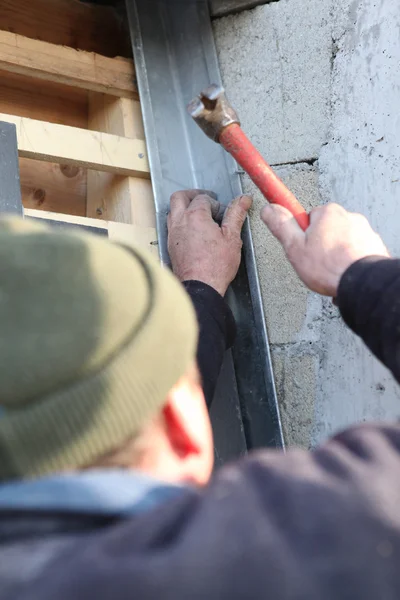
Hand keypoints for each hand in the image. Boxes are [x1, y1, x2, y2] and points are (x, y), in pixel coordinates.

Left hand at [168, 190, 251, 295]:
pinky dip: (180, 222)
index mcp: (195, 216)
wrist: (200, 287)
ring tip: (199, 216)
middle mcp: (179, 222)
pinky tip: (192, 232)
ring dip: (184, 208)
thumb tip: (243, 199)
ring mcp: (172, 234)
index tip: (222, 211)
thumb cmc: (215, 266)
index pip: (203, 198)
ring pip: (172, 211)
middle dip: (192, 195)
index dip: (214, 202)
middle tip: (205, 201)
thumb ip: (236, 215)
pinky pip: (171, 226)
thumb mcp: (232, 238)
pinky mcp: (170, 246)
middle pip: (179, 197)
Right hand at [260, 202, 389, 296]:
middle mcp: (348, 216)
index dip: (304, 235)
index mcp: (328, 213)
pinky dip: (350, 261)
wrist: (362, 283)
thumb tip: (269, 209)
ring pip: (342, 242)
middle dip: (321, 245)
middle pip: (327, 230)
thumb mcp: (295, 247)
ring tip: (330, 271)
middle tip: (315, 262)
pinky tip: (344, 274)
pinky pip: (356, 252)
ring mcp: (364, 231)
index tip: (304, 245)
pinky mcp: (374, 246)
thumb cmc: (329, 266)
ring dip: (336, 255)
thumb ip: (281, 226)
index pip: (309, 217)